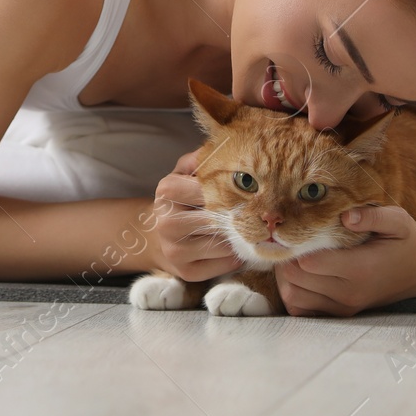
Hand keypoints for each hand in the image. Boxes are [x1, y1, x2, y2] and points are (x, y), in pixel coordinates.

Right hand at [147, 150, 241, 282]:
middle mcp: (167, 221)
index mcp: (167, 190)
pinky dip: (235, 257)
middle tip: (261, 212)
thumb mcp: (183, 172)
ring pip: (225, 244)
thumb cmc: (179, 200)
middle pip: (218, 218)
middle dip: (241, 216)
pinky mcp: (186, 273)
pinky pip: (224, 265)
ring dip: (241, 238)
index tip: (253, 191)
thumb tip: (225, 143)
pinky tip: (235, 247)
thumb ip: (201, 157)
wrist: (154, 237)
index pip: (209, 188)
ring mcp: (175, 250)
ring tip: (249, 230)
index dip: (234, 190)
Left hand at [273, 205, 415, 316]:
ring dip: (286, 276)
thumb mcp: (397, 220)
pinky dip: (294, 292)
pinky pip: (300, 309)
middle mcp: (349, 293)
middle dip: (287, 258)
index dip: (296, 244)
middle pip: (295, 279)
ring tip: (296, 256)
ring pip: (293, 296)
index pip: (309, 262)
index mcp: (360, 268)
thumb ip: (371, 216)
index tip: (298, 228)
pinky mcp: (339, 314)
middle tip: (293, 240)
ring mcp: (343, 307)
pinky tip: (303, 274)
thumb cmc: (404, 240)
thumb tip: (345, 217)